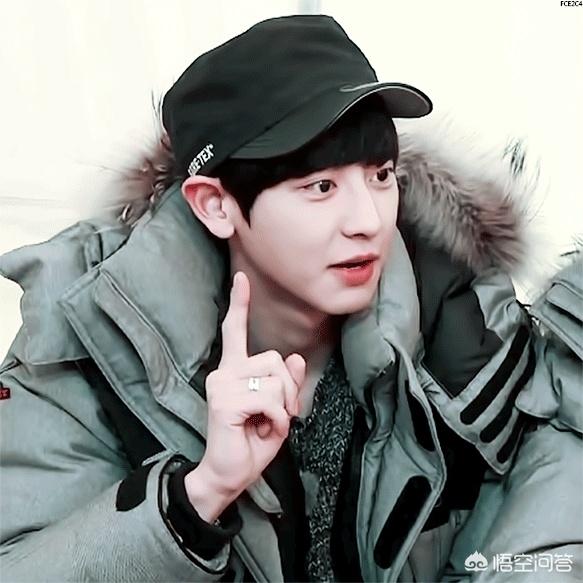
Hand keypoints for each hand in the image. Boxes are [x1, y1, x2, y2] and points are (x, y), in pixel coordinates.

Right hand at [195, 271, 305, 495]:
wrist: (230, 474)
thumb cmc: (252, 442)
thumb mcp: (279, 410)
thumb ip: (286, 383)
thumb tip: (296, 359)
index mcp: (234, 370)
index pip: (235, 331)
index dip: (240, 304)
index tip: (242, 278)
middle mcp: (224, 372)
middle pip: (273, 359)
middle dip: (288, 389)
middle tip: (278, 415)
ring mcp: (222, 384)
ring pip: (275, 379)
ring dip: (283, 407)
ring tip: (267, 424)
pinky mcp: (225, 400)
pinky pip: (270, 400)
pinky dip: (278, 420)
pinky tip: (263, 430)